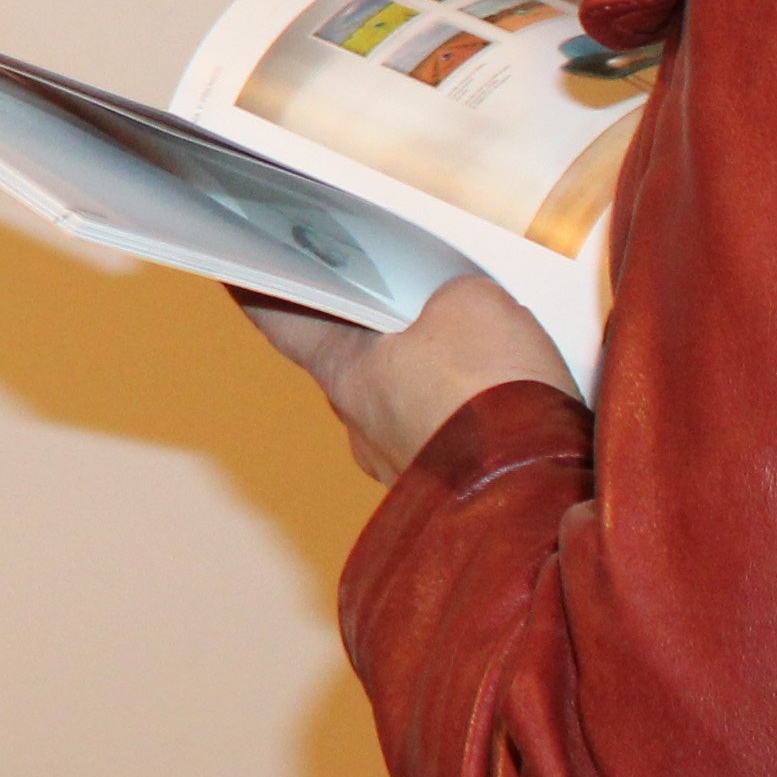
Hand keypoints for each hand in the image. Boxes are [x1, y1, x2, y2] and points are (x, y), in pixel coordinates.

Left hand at [232, 269, 577, 484]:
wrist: (536, 500)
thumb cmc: (489, 398)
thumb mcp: (471, 303)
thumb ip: (447, 292)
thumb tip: (453, 307)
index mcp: (343, 374)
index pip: (284, 321)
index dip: (263, 293)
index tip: (240, 276)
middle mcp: (361, 426)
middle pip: (355, 359)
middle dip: (375, 327)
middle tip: (392, 291)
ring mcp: (404, 464)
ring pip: (408, 401)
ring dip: (431, 373)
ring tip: (476, 342)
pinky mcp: (450, 490)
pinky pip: (449, 435)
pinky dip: (467, 411)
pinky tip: (502, 396)